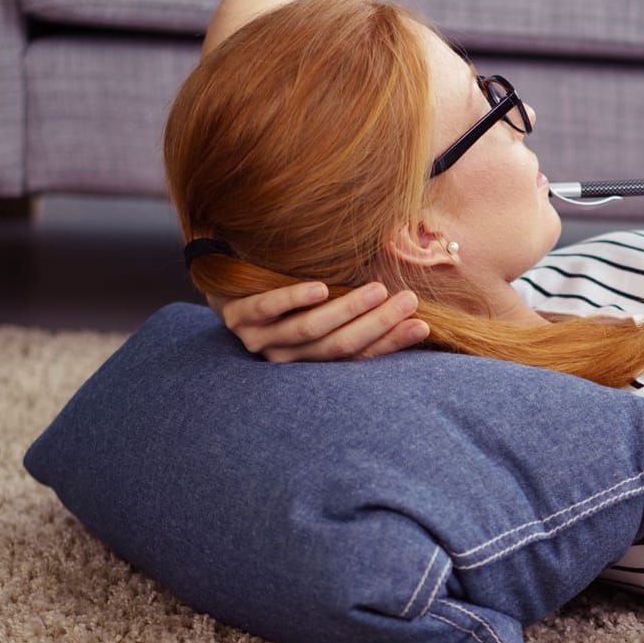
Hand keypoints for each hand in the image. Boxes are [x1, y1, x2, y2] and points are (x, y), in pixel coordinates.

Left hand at [210, 281, 428, 362]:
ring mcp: (259, 339)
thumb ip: (356, 311)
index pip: (356, 357)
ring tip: (379, 290)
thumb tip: (414, 304)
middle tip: (408, 301)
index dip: (390, 342)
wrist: (221, 281)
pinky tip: (319, 288)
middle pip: (337, 346)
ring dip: (347, 310)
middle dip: (378, 324)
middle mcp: (286, 358)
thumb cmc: (285, 295)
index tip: (422, 324)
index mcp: (310, 361)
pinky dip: (293, 299)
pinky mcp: (236, 316)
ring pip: (309, 330)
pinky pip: (267, 309)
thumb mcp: (322, 306)